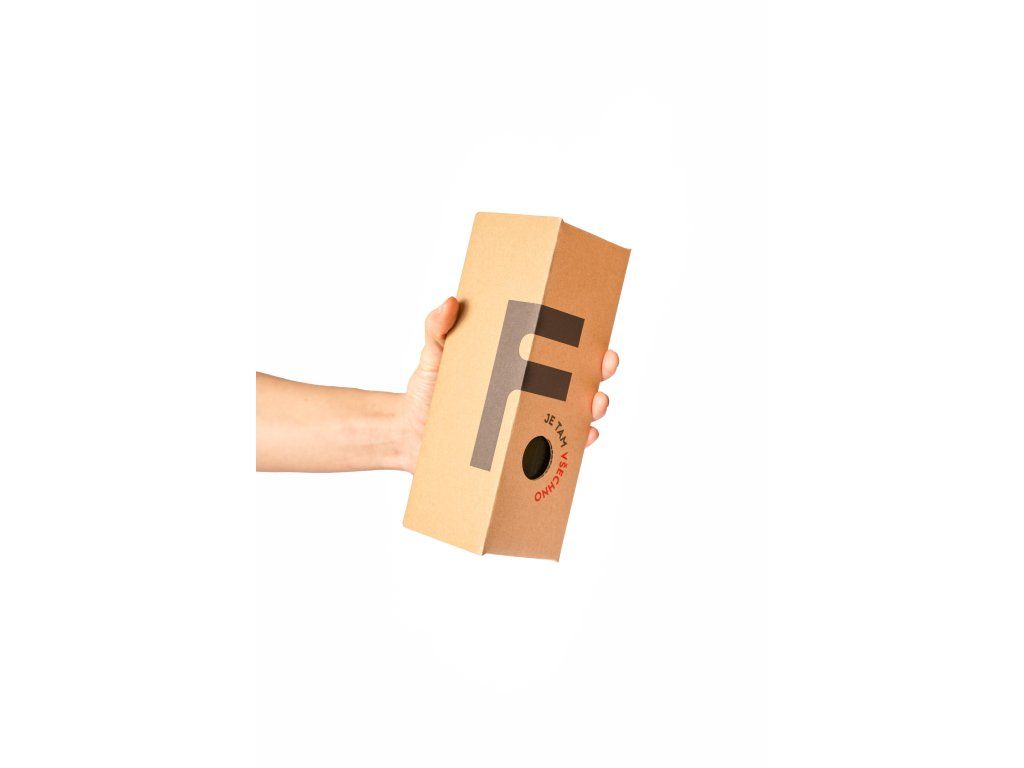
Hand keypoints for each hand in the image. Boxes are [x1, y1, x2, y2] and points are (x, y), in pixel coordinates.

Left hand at [402, 297, 619, 470]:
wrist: (411, 435)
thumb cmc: (428, 391)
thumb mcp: (435, 354)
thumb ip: (438, 328)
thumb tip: (451, 301)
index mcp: (519, 363)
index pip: (560, 348)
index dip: (586, 341)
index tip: (598, 334)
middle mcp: (531, 393)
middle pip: (579, 379)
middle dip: (601, 370)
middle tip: (606, 363)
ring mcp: (529, 423)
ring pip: (576, 413)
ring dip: (594, 407)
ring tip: (595, 403)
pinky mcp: (521, 452)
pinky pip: (558, 449)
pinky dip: (576, 444)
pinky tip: (584, 436)